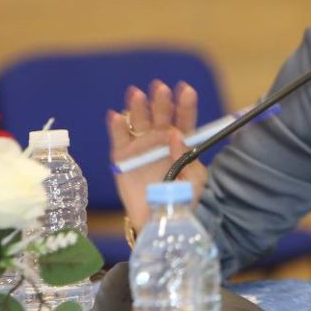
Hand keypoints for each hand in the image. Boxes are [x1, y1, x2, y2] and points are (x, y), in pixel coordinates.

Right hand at [106, 79, 207, 230]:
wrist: (158, 221)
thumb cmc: (181, 199)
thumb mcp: (194, 180)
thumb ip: (187, 157)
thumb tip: (176, 135)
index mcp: (180, 141)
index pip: (184, 118)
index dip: (185, 104)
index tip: (186, 90)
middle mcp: (159, 139)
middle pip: (160, 115)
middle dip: (161, 101)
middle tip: (160, 89)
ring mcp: (140, 146)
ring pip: (138, 121)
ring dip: (138, 107)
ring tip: (137, 95)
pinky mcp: (122, 158)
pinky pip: (118, 138)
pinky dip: (116, 126)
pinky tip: (117, 116)